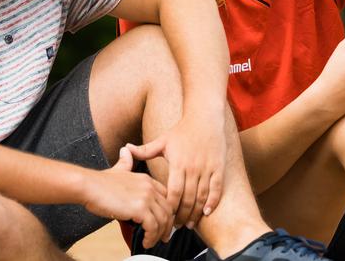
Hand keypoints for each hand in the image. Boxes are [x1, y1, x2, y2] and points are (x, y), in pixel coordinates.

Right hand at [83, 147, 173, 247]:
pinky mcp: (139, 208)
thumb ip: (125, 162)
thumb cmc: (100, 182)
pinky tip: (145, 242)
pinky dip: (151, 237)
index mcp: (147, 179)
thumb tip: (126, 150)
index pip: (166, 197)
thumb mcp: (118, 169)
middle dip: (167, 226)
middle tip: (163, 237)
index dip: (167, 211)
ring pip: (163, 220)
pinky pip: (153, 227)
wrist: (89, 186)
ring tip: (152, 242)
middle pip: (168, 209)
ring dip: (160, 234)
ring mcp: (146, 197)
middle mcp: (149, 187)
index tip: (163, 223)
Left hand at [127, 111, 225, 229]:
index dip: (169, 207)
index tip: (164, 217)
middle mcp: (193, 167)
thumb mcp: (162, 140)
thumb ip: (145, 150)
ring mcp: (207, 168)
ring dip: (196, 213)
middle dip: (181, 215)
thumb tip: (126, 149)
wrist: (204, 117)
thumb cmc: (182, 130)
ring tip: (189, 224)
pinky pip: (216, 189)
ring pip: (202, 197)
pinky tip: (206, 212)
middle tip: (175, 226)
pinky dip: (212, 202)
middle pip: (187, 198)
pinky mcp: (218, 167)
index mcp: (178, 163)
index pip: (173, 192)